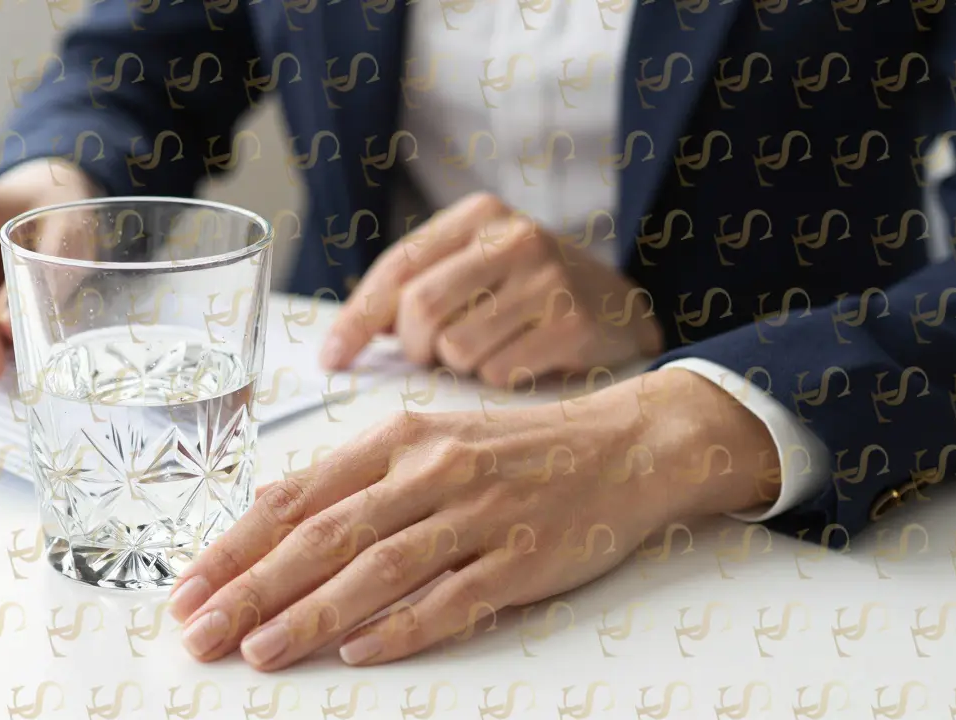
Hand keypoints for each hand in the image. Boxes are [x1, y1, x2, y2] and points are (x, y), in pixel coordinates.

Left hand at [165, 368, 778, 669]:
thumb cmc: (518, 449)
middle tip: (199, 634)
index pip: (297, 496)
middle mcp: (432, 471)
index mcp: (399, 439)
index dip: (234, 546)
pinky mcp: (521, 556)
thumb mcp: (432, 440)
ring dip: (310, 615)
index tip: (186, 588)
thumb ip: (359, 479)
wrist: (624, 445)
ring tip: (257, 652)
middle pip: (324, 537)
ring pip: (377, 570)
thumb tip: (276, 520)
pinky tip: (359, 651)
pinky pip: (452, 598)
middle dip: (251, 590)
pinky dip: (401, 627)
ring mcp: (478, 514)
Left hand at [319, 192, 662, 385]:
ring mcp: (548, 279)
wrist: (622, 308)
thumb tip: (346, 340)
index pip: (399, 267)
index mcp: (480, 215)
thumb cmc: (531, 292)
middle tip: (429, 356)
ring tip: (489, 349)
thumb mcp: (478, 267)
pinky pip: (498, 372)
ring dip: (459, 365)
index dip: (358, 319)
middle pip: (421, 309)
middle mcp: (515, 237)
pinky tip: (522, 359)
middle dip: (414, 347)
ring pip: (457, 349)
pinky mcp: (572, 322)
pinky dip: (498, 378)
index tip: (332, 357)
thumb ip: (418, 288)